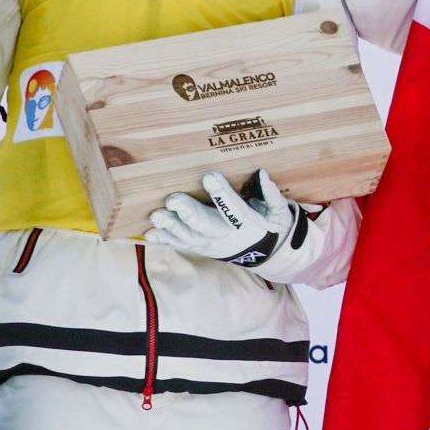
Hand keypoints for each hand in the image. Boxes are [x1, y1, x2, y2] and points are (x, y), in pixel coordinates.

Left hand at [143, 170, 294, 264]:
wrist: (267, 256)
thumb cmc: (271, 226)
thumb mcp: (279, 213)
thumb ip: (272, 195)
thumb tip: (262, 174)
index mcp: (246, 223)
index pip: (233, 207)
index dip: (221, 193)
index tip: (209, 176)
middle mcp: (225, 235)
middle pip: (204, 224)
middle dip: (188, 212)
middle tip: (173, 200)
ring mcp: (209, 243)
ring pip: (188, 236)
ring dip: (170, 226)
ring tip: (156, 216)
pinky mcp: (200, 247)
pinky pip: (180, 244)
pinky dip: (164, 239)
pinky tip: (149, 233)